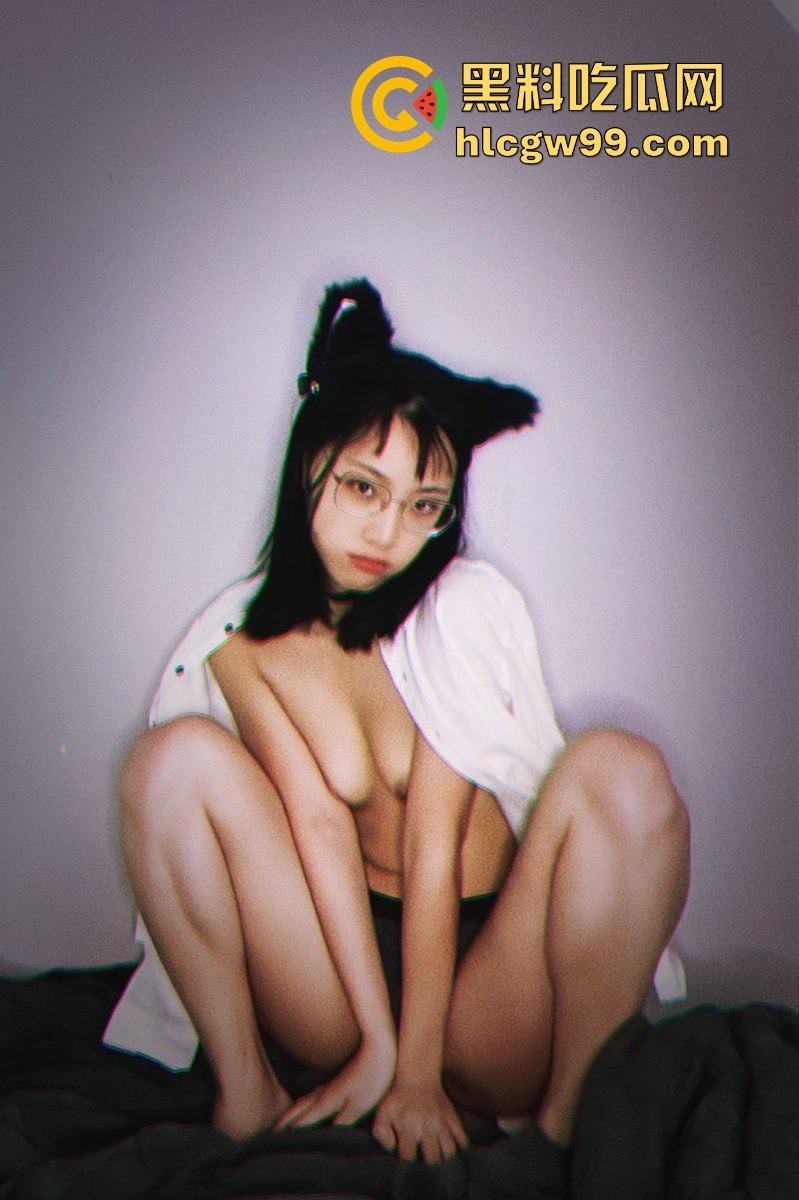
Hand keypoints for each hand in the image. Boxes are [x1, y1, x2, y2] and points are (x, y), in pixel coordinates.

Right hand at [275, 1038, 395, 1129]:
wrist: (377, 1047)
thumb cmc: (371, 1077)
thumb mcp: (358, 1106)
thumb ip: (340, 1125)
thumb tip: (327, 1140)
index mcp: (324, 1102)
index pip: (300, 1122)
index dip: (287, 1135)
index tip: (272, 1144)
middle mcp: (322, 1093)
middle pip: (296, 1110)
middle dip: (283, 1123)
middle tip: (270, 1134)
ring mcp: (329, 1085)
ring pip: (303, 1100)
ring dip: (291, 1112)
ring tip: (282, 1122)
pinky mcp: (337, 1081)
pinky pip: (313, 1095)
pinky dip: (304, 1103)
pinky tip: (308, 1101)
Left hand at [372, 1080, 468, 1163]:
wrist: (418, 1074)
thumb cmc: (398, 1096)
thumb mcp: (383, 1112)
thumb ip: (381, 1132)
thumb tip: (391, 1149)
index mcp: (408, 1129)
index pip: (409, 1159)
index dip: (408, 1165)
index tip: (408, 1162)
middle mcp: (427, 1128)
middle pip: (432, 1159)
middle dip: (428, 1166)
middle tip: (426, 1166)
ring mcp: (442, 1123)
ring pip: (449, 1151)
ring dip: (445, 1160)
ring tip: (440, 1161)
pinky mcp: (452, 1117)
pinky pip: (462, 1138)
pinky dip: (461, 1148)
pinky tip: (454, 1151)